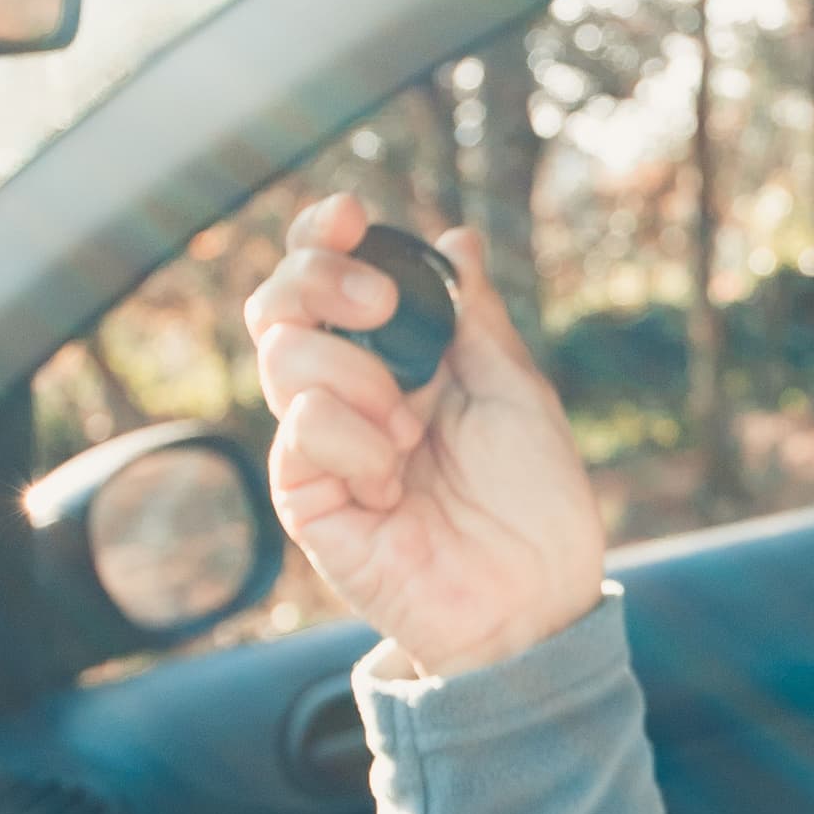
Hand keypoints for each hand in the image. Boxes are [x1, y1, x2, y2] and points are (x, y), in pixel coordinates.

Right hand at [245, 194, 605, 675]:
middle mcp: (347, 395)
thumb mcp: (515, 389)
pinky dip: (353, 437)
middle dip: (319, 278)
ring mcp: (320, 446)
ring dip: (354, 373)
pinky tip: (392, 480)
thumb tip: (457, 241)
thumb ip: (474, 317)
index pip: (328, 281)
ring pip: (283, 356)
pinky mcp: (305, 496)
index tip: (349, 215)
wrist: (533, 599)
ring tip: (410, 429)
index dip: (322, 237)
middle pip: (279, 305)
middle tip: (380, 301)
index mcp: (398, 360)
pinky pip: (300, 427)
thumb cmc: (534, 503)